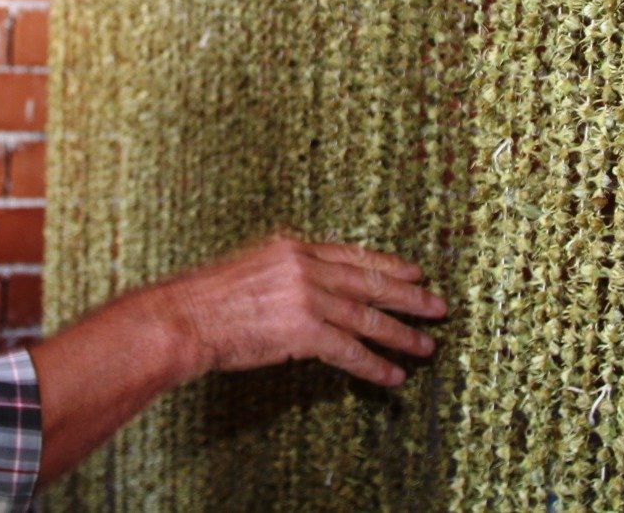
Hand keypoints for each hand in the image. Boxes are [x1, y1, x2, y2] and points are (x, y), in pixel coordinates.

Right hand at [158, 235, 446, 387]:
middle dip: (409, 296)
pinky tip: (393, 375)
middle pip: (369, 282)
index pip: (352, 254)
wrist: (186, 317)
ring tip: (425, 346)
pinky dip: (374, 365)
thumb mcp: (251, 267)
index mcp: (293, 247)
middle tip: (438, 306)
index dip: (387, 264)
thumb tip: (309, 286)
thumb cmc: (207, 299)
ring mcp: (308, 298)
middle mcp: (306, 267)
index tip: (413, 271)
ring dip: (401, 335)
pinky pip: (350, 351)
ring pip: (367, 318)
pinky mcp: (305, 330)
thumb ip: (284, 271)